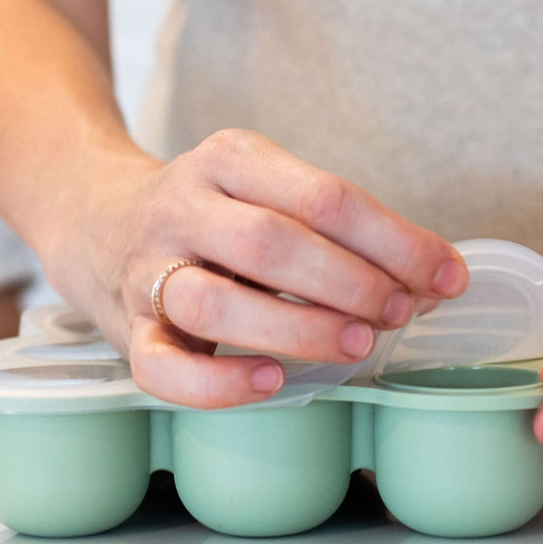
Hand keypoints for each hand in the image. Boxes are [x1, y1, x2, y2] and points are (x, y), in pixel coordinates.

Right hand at [48, 129, 466, 407]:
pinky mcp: (127, 329)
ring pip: (216, 299)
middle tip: (398, 312)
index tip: (446, 276)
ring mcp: (149, 268)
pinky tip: (272, 382)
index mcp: (229, 158)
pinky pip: (162, 367)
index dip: (396, 240)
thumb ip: (338, 231)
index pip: (324, 196)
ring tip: (357, 344)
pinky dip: (219, 384)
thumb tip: (433, 279)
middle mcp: (182, 205)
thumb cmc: (212, 217)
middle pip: (272, 242)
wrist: (96, 220)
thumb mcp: (267, 192)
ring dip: (298, 325)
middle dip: (351, 281)